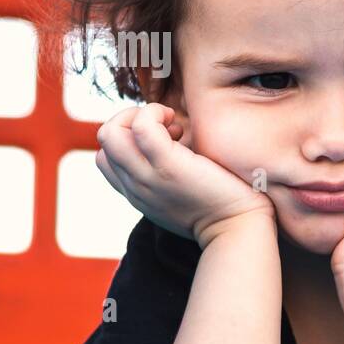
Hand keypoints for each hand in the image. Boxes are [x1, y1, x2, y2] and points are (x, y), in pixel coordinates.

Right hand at [96, 103, 274, 248]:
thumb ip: (166, 177)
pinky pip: (142, 126)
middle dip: (131, 119)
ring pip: (110, 132)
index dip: (129, 137)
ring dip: (140, 115)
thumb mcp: (181, 196)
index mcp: (137, 193)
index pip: (106, 157)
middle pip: (105, 139)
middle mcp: (135, 186)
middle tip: (168, 129)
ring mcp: (148, 177)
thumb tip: (175, 142)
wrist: (238, 230)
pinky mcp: (168, 167)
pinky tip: (179, 124)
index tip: (164, 140)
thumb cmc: (223, 209)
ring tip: (173, 127)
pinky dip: (155, 113)